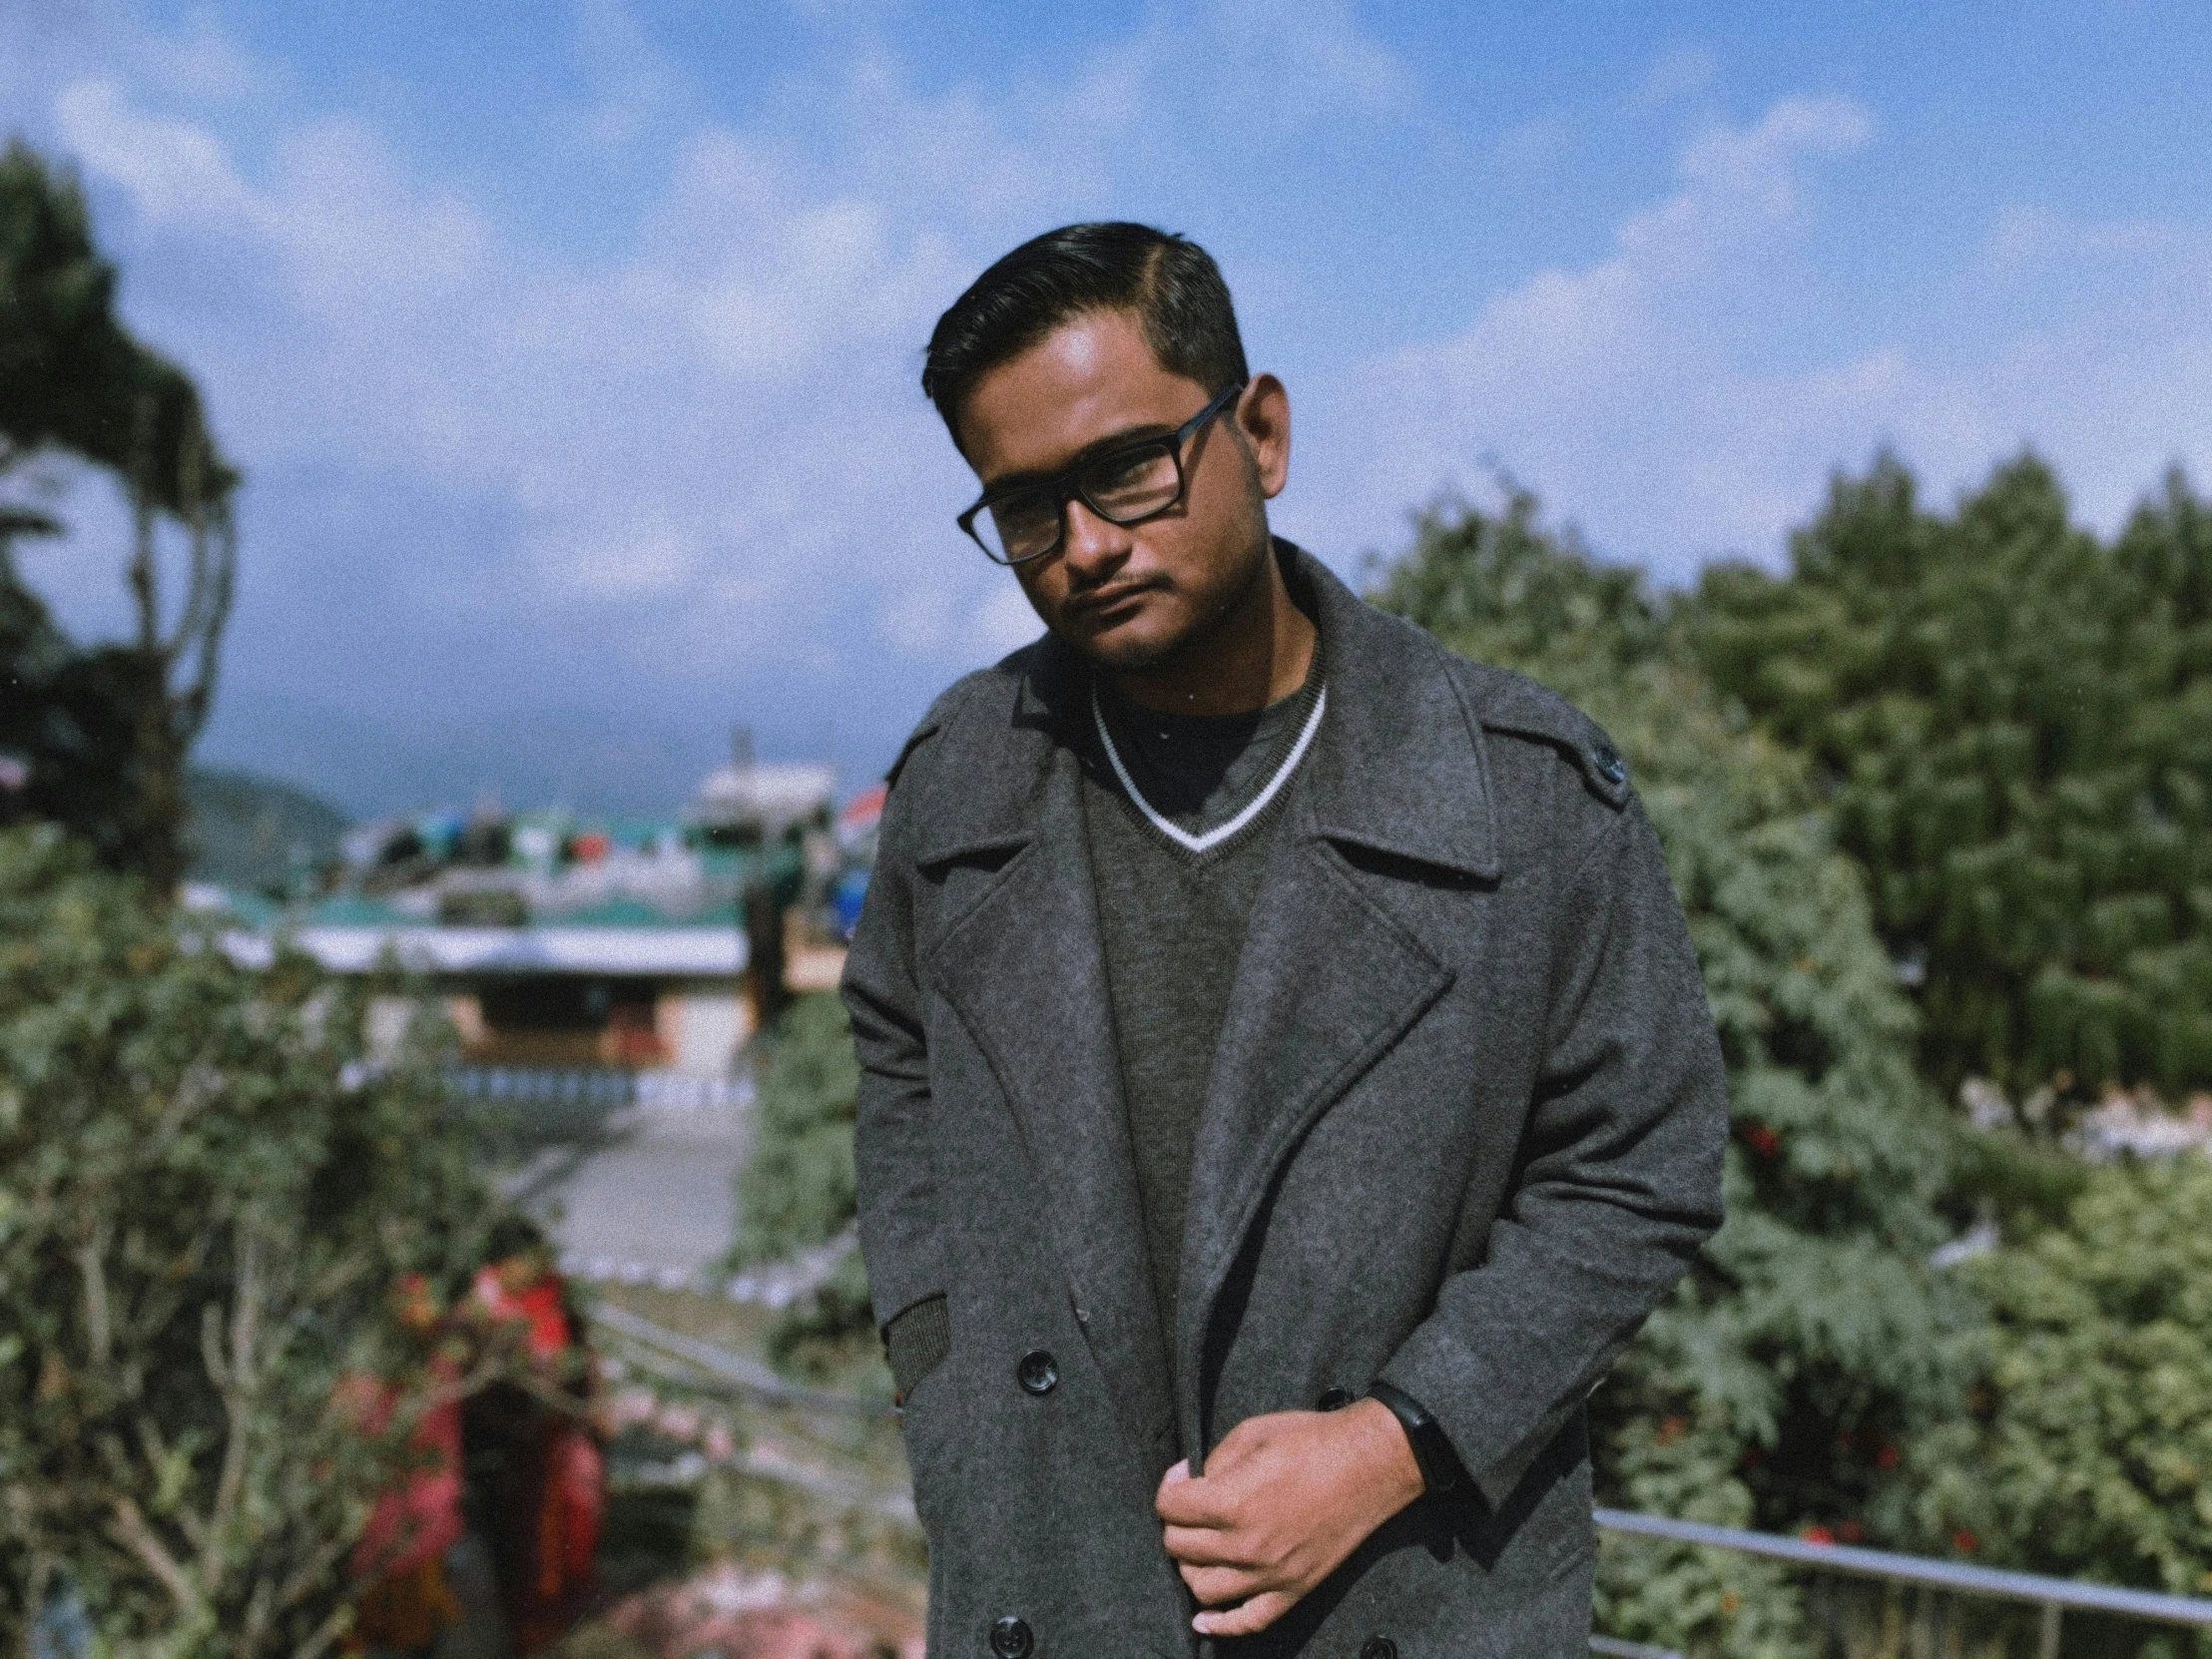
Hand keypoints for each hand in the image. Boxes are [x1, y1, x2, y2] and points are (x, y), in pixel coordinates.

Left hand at [1154, 1399, 1425, 1637]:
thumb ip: (1214, 1461)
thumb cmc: (1312, 1441)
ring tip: (1201, 1545)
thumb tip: (1191, 1480)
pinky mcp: (1294, 1590)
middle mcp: (1246, 1545)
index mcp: (1232, 1502)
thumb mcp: (1253, 1432)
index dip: (1170, 1487)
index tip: (1183, 1478)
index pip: (1169, 1507)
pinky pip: (1249, 1621)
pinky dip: (1220, 1625)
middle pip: (1179, 1547)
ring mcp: (1270, 1574)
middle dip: (1176, 1523)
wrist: (1369, 1465)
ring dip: (1191, 1566)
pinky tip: (1202, 1619)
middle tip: (1192, 1507)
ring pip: (1202, 1588)